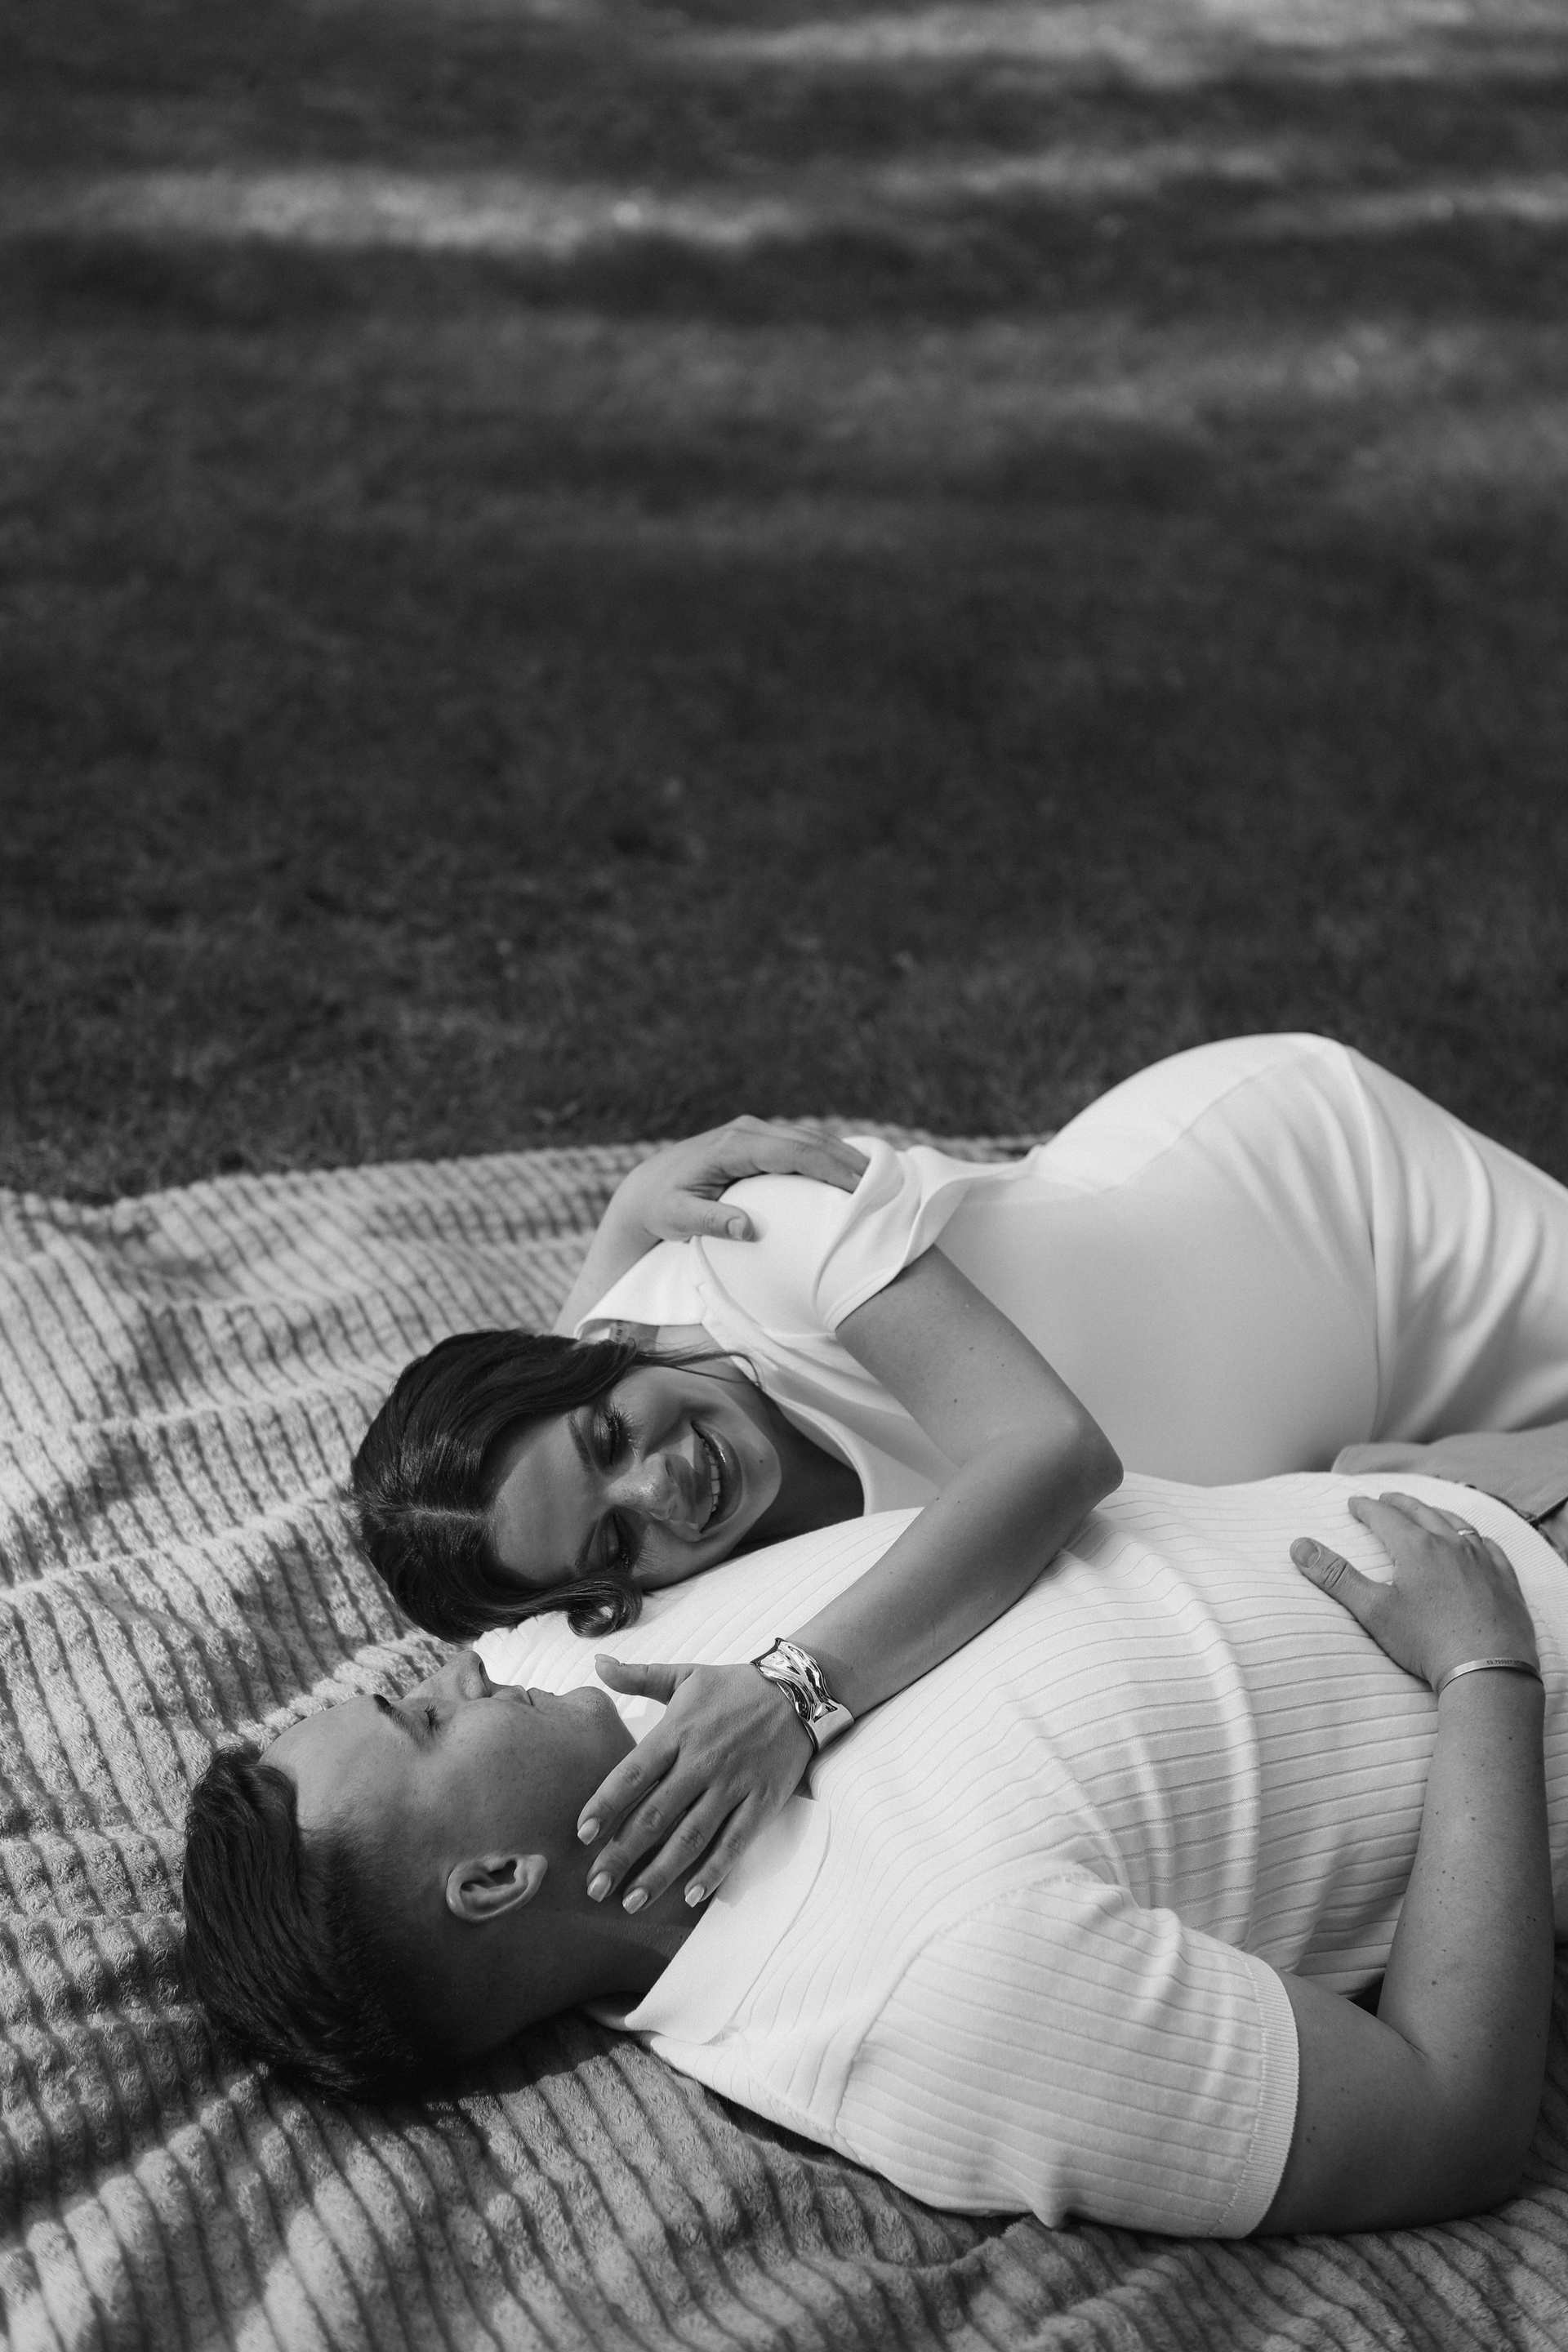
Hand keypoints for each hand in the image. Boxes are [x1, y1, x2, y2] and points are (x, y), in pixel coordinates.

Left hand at [577, 1657, 813, 1911]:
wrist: (799, 1691)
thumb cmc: (734, 1686)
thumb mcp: (685, 1674)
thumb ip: (638, 1676)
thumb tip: (596, 1664)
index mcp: (678, 1731)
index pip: (633, 1773)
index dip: (606, 1804)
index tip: (581, 1834)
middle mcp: (702, 1761)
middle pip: (655, 1814)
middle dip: (622, 1853)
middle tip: (594, 1886)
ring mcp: (734, 1784)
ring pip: (691, 1836)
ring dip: (660, 1872)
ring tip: (632, 1901)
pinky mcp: (762, 1801)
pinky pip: (736, 1841)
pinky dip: (715, 1870)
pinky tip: (692, 1896)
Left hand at [612, 1118, 868, 1247]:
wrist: (646, 1188)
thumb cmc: (661, 1208)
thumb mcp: (678, 1219)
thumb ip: (711, 1222)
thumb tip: (748, 1228)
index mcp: (732, 1147)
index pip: (793, 1153)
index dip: (829, 1168)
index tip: (860, 1187)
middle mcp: (746, 1131)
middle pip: (808, 1141)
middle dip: (847, 1160)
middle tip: (884, 1183)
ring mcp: (752, 1131)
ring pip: (808, 1138)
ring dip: (842, 1155)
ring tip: (877, 1177)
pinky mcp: (756, 1139)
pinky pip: (799, 1144)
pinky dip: (827, 1154)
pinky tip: (849, 1170)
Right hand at [1291, 1492, 1539, 1691]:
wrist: (1488, 1669)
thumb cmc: (1427, 1642)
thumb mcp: (1373, 1610)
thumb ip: (1335, 1576)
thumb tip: (1299, 1546)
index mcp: (1417, 1548)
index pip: (1385, 1517)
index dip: (1366, 1508)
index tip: (1354, 1503)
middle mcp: (1452, 1545)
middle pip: (1422, 1512)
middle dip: (1400, 1503)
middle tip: (1385, 1498)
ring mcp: (1483, 1561)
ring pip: (1458, 1524)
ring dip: (1437, 1513)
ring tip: (1426, 1511)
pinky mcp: (1506, 1581)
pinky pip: (1491, 1548)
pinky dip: (1476, 1538)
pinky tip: (1476, 1542)